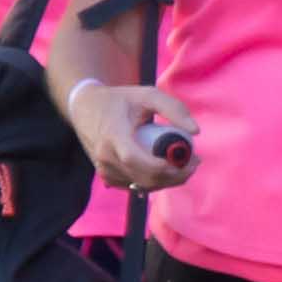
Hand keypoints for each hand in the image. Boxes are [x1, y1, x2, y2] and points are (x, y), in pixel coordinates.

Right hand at [64, 78, 197, 192]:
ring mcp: (105, 171)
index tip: (191, 159)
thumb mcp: (147, 95)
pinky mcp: (109, 179)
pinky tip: (167, 167)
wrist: (86, 109)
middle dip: (176, 175)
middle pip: (146, 179)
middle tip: (195, 161)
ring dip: (169, 180)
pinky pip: (139, 186)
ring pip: (145, 186)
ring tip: (184, 161)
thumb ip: (173, 108)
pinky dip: (157, 181)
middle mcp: (105, 157)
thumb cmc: (120, 100)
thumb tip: (195, 132)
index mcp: (112, 136)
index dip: (166, 167)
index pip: (137, 161)